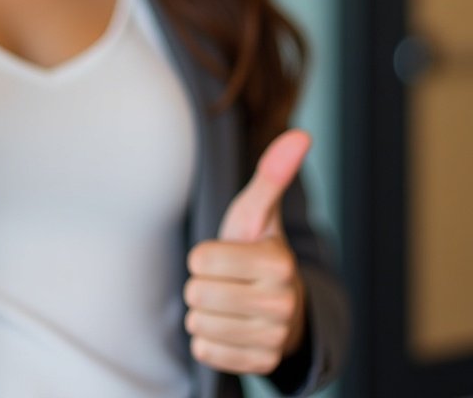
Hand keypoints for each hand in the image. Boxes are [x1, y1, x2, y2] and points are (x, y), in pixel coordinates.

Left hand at [183, 129, 310, 375]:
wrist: (278, 305)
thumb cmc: (256, 250)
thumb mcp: (256, 212)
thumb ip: (272, 175)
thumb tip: (302, 134)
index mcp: (278, 263)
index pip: (200, 259)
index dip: (203, 256)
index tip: (225, 256)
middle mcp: (281, 304)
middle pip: (197, 293)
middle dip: (201, 284)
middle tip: (225, 281)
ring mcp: (273, 339)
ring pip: (198, 325)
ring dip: (203, 313)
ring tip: (227, 303)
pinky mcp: (260, 365)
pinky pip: (205, 351)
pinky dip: (208, 340)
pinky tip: (228, 328)